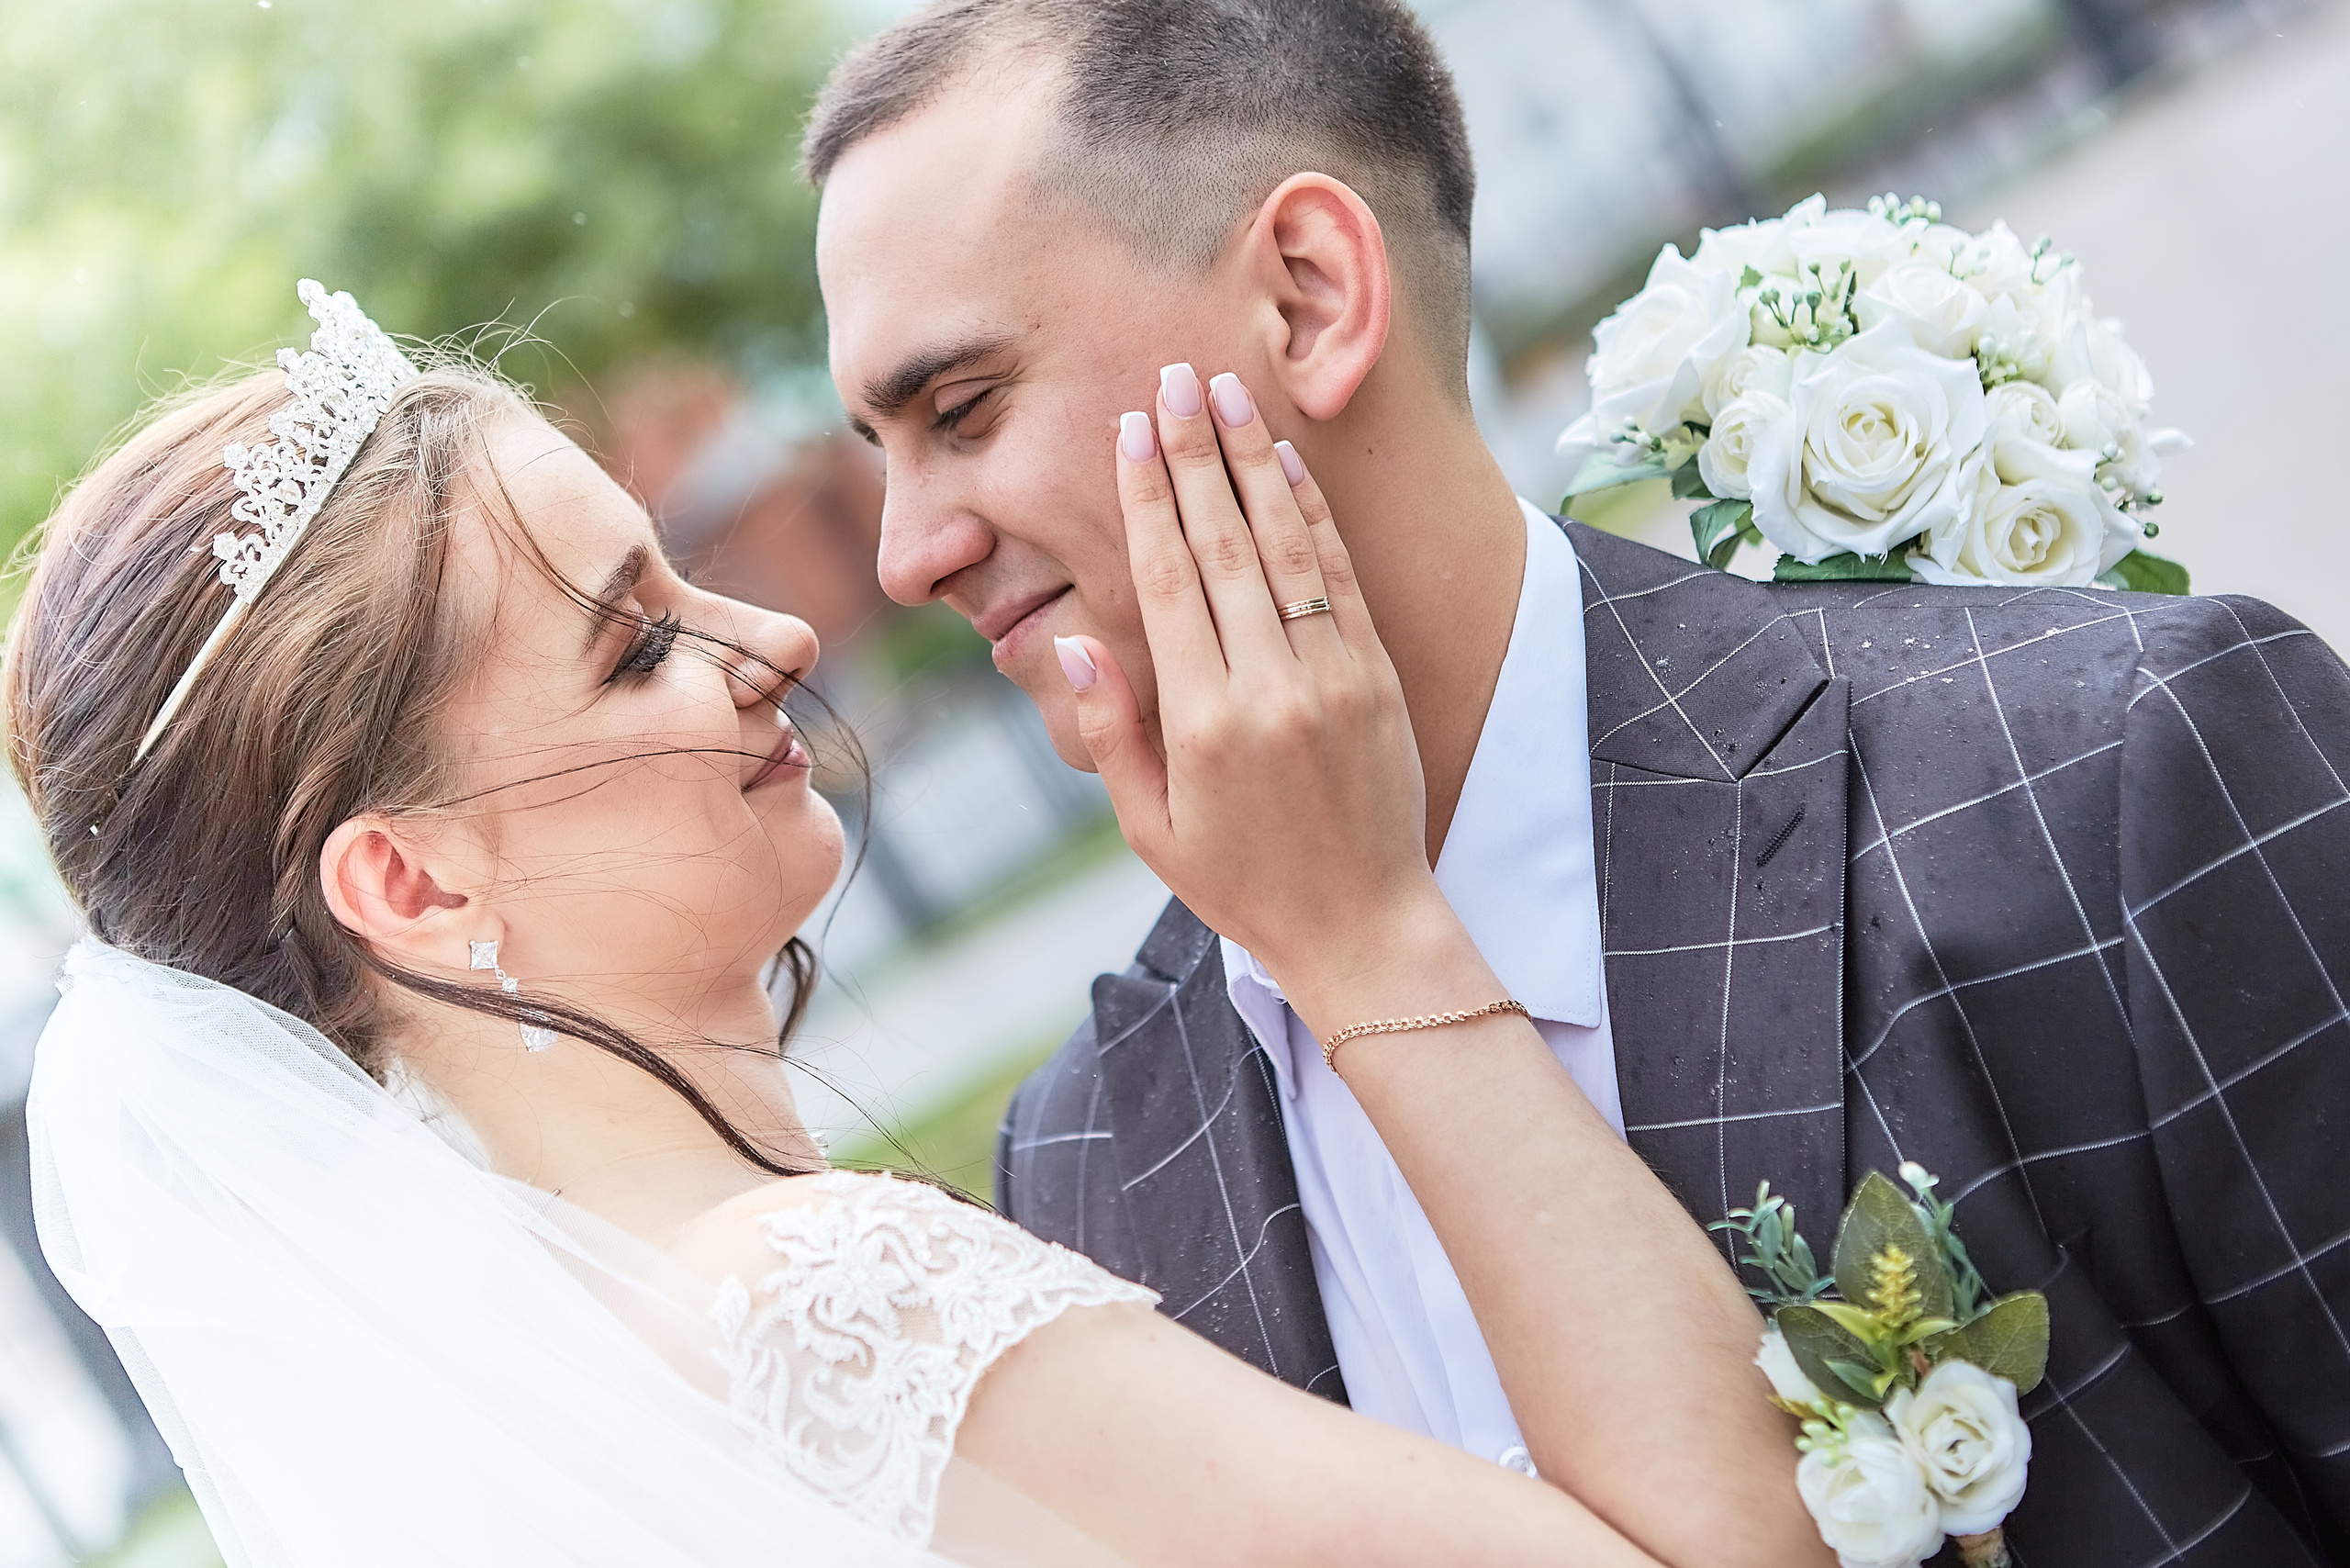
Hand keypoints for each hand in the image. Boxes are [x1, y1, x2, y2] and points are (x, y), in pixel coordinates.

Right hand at [1054, 364, 1448, 998]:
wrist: (1364, 926)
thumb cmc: (1243, 883)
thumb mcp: (1150, 829)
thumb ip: (1112, 732)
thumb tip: (1075, 640)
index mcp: (1201, 724)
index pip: (1167, 584)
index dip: (1147, 500)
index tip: (1131, 431)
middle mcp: (1269, 689)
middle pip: (1224, 546)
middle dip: (1194, 455)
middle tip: (1173, 379)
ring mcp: (1332, 678)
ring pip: (1287, 548)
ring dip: (1252, 464)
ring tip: (1226, 394)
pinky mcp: (1377, 678)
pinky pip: (1340, 579)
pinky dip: (1315, 515)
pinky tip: (1286, 463)